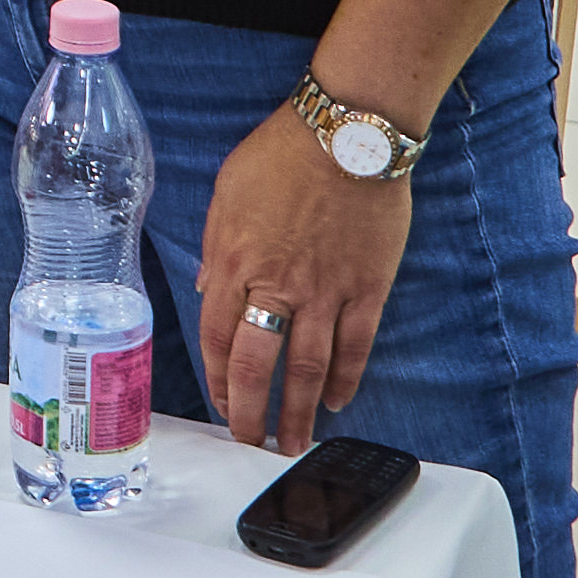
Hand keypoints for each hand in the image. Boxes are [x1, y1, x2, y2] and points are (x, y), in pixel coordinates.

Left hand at [188, 98, 414, 453]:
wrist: (348, 134)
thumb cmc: (282, 154)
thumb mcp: (226, 194)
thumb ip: (217, 247)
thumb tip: (210, 287)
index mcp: (234, 262)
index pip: (215, 338)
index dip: (217, 378)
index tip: (221, 401)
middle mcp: (276, 285)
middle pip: (257, 365)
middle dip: (251, 413)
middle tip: (250, 443)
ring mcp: (325, 291)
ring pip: (307, 369)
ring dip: (298, 412)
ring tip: (293, 443)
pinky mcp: (367, 288)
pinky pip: (354, 347)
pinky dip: (345, 379)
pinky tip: (336, 401)